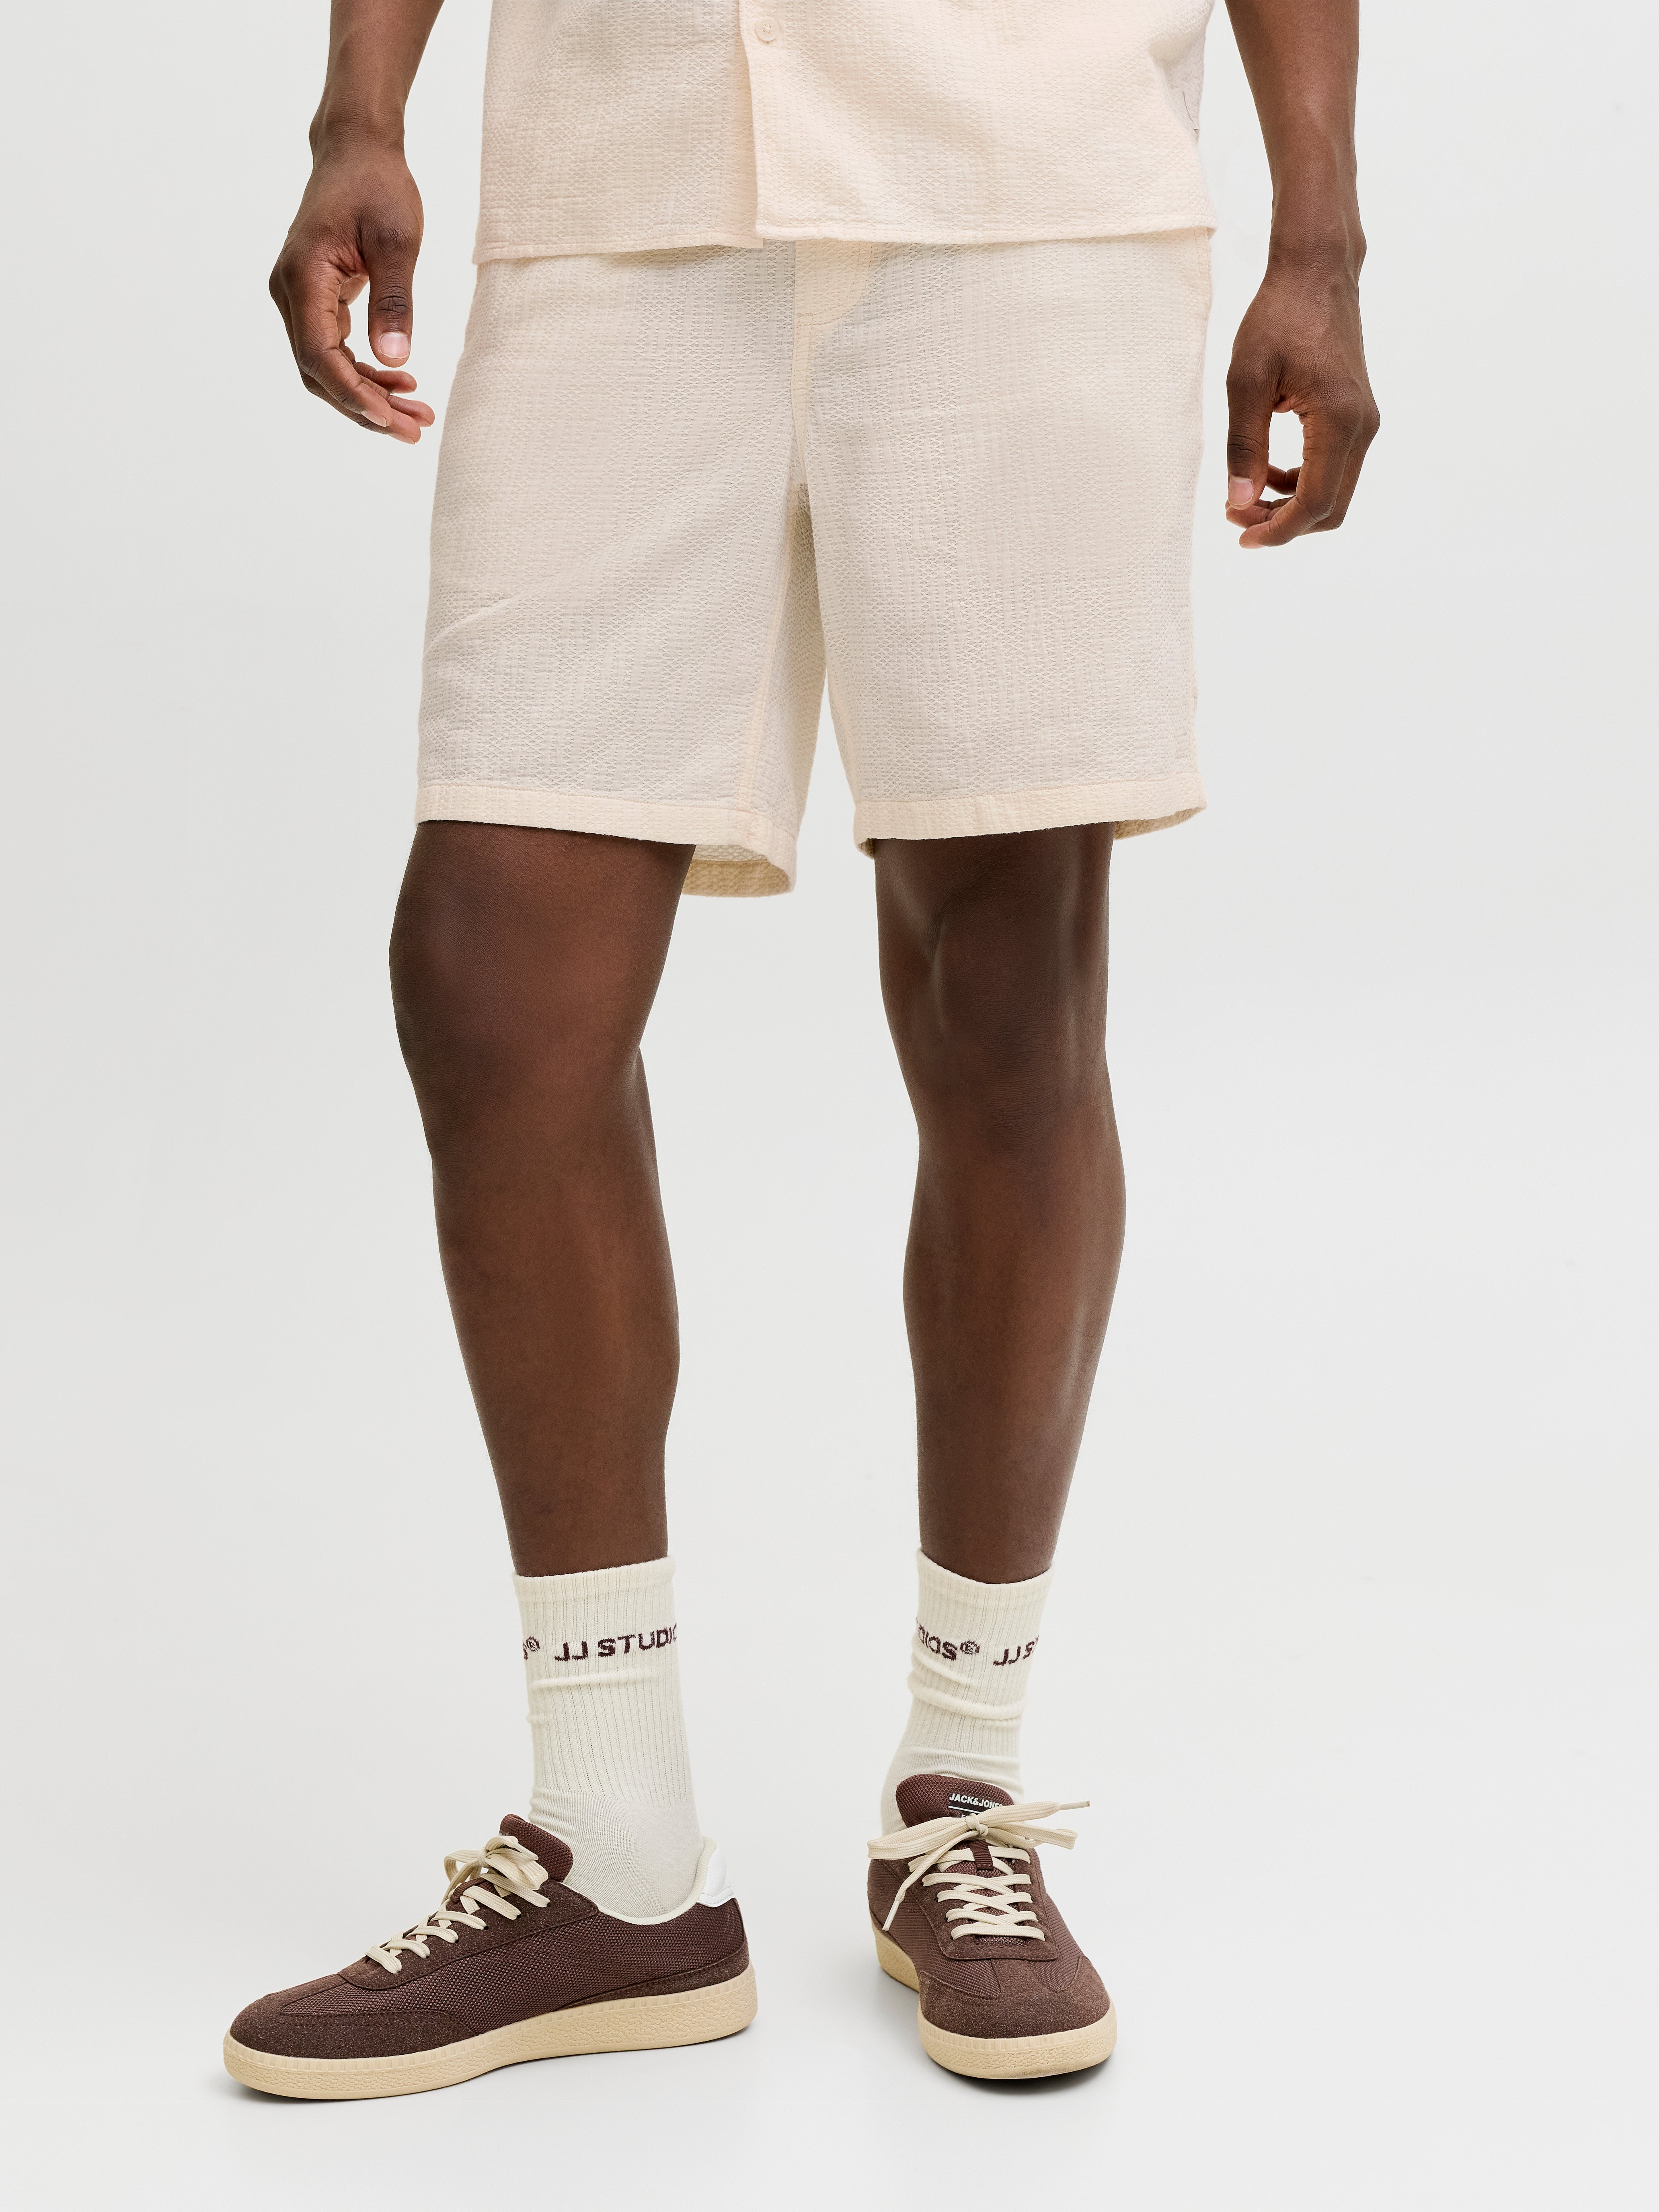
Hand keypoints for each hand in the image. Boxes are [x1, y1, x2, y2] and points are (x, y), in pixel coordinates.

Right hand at [269, 139, 435, 443]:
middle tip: (415, 431)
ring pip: (326, 367)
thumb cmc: (378, 185)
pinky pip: (334, 350)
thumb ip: (394, 301)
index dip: (354, 395)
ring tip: (417, 415)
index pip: (320, 356)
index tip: (391, 420)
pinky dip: (365, 372)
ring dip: (369, 395)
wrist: (356, 150)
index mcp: (302, 276)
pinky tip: (402, 383)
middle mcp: (289, 291)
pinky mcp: (314, 299)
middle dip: (366, 408)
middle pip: (320, 372)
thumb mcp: (397, 241)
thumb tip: (395, 359)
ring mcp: (298, 297)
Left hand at [1223, 256, 1378, 546]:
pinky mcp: (1357, 416)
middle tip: (1236, 515)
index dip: (1277, 531)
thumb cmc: (1278, 317)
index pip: (1314, 502)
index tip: (1240, 536)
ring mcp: (1365, 422)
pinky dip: (1301, 483)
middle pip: (1330, 508)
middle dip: (1283, 524)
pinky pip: (1334, 469)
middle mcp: (1362, 426)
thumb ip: (1244, 446)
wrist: (1316, 272)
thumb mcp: (1246, 381)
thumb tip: (1239, 502)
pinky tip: (1267, 472)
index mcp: (1339, 420)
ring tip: (1244, 496)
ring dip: (1290, 506)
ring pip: (1333, 493)